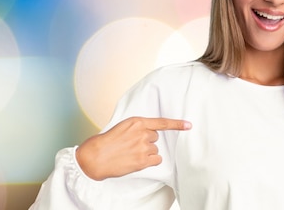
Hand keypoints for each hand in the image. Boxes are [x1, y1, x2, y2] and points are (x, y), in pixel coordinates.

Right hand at [76, 117, 191, 180]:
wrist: (94, 157)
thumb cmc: (106, 142)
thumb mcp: (122, 127)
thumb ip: (137, 127)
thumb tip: (149, 132)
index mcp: (137, 122)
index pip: (162, 122)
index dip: (177, 124)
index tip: (189, 125)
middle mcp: (142, 133)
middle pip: (156, 137)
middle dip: (147, 141)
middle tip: (132, 145)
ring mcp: (143, 147)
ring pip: (155, 149)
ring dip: (147, 152)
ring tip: (131, 153)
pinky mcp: (142, 160)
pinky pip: (156, 159)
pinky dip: (150, 161)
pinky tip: (138, 161)